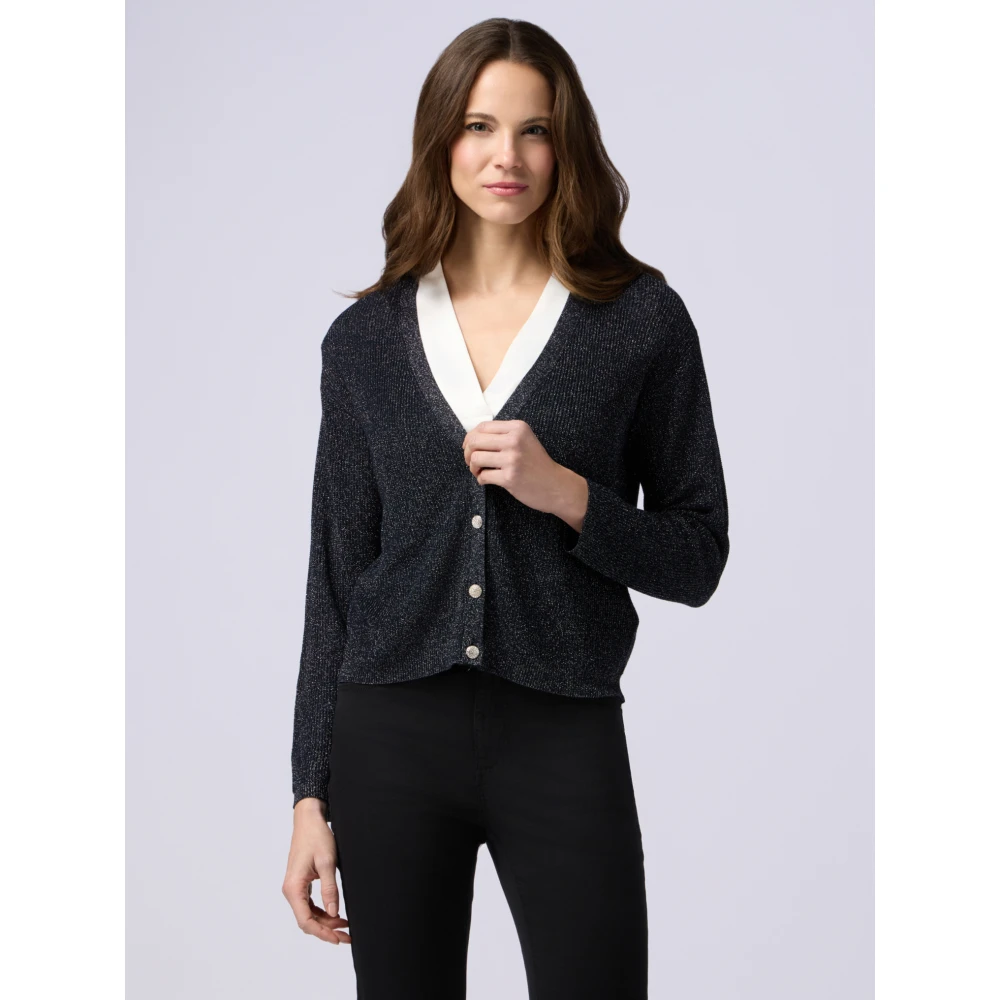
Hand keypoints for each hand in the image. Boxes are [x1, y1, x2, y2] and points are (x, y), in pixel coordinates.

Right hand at [282, 798, 350, 945]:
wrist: (308, 820)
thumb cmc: (316, 837)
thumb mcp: (327, 862)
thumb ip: (330, 889)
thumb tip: (334, 913)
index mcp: (293, 888)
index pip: (305, 920)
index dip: (322, 933)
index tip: (338, 939)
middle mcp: (291, 890)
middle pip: (307, 920)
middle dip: (327, 930)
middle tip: (347, 936)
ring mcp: (295, 887)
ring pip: (309, 914)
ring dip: (326, 922)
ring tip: (345, 926)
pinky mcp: (301, 883)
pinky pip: (310, 904)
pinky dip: (323, 911)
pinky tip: (337, 914)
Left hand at [462, 420, 588, 530]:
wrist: (556, 486)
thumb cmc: (537, 464)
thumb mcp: (525, 440)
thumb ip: (503, 435)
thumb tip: (472, 439)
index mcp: (518, 428)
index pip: (483, 427)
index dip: (470, 437)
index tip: (469, 447)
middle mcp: (515, 440)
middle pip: (475, 441)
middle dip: (467, 453)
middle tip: (471, 461)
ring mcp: (512, 459)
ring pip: (476, 458)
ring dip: (473, 467)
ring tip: (479, 471)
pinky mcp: (510, 477)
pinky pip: (483, 476)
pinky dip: (481, 479)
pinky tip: (487, 480)